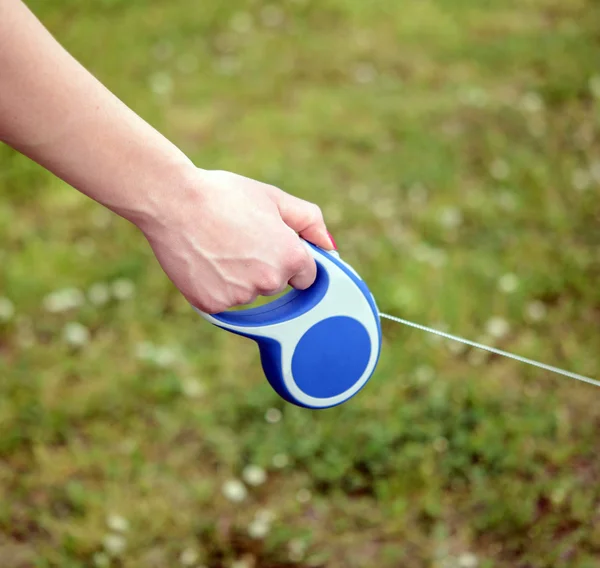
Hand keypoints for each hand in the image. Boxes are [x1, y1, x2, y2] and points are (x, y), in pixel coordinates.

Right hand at [140, 168, 335, 313]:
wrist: (173, 201)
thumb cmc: (224, 195)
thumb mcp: (273, 198)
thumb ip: (310, 222)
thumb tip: (331, 246)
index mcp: (291, 257)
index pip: (306, 275)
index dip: (289, 258)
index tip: (271, 245)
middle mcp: (269, 281)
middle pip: (275, 284)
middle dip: (263, 266)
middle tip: (238, 238)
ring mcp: (240, 296)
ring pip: (247, 293)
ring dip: (238, 277)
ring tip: (217, 245)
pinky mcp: (213, 305)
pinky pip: (222, 301)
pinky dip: (214, 286)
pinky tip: (204, 261)